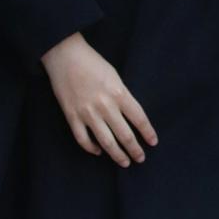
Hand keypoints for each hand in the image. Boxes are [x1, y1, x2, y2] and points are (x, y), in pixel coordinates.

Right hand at [42, 32, 156, 166]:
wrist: (65, 56)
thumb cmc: (93, 63)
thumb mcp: (115, 76)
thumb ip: (122, 96)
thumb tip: (130, 116)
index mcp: (119, 93)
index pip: (139, 119)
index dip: (147, 133)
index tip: (153, 142)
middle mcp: (105, 106)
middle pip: (124, 135)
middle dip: (135, 149)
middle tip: (140, 158)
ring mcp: (87, 113)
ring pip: (106, 142)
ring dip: (117, 155)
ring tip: (125, 162)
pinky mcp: (71, 117)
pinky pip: (83, 139)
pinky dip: (91, 148)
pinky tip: (99, 151)